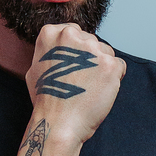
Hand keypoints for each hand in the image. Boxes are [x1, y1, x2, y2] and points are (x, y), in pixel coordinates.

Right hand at [26, 24, 124, 145]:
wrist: (58, 122)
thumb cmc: (46, 100)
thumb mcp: (35, 67)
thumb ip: (50, 51)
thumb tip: (59, 48)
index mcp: (52, 33)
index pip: (75, 32)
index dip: (76, 51)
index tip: (73, 66)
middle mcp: (72, 35)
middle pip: (91, 41)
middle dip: (90, 59)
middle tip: (81, 81)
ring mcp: (92, 49)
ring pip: (106, 52)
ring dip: (103, 68)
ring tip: (90, 87)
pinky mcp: (110, 64)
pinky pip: (120, 66)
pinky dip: (114, 78)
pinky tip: (100, 91)